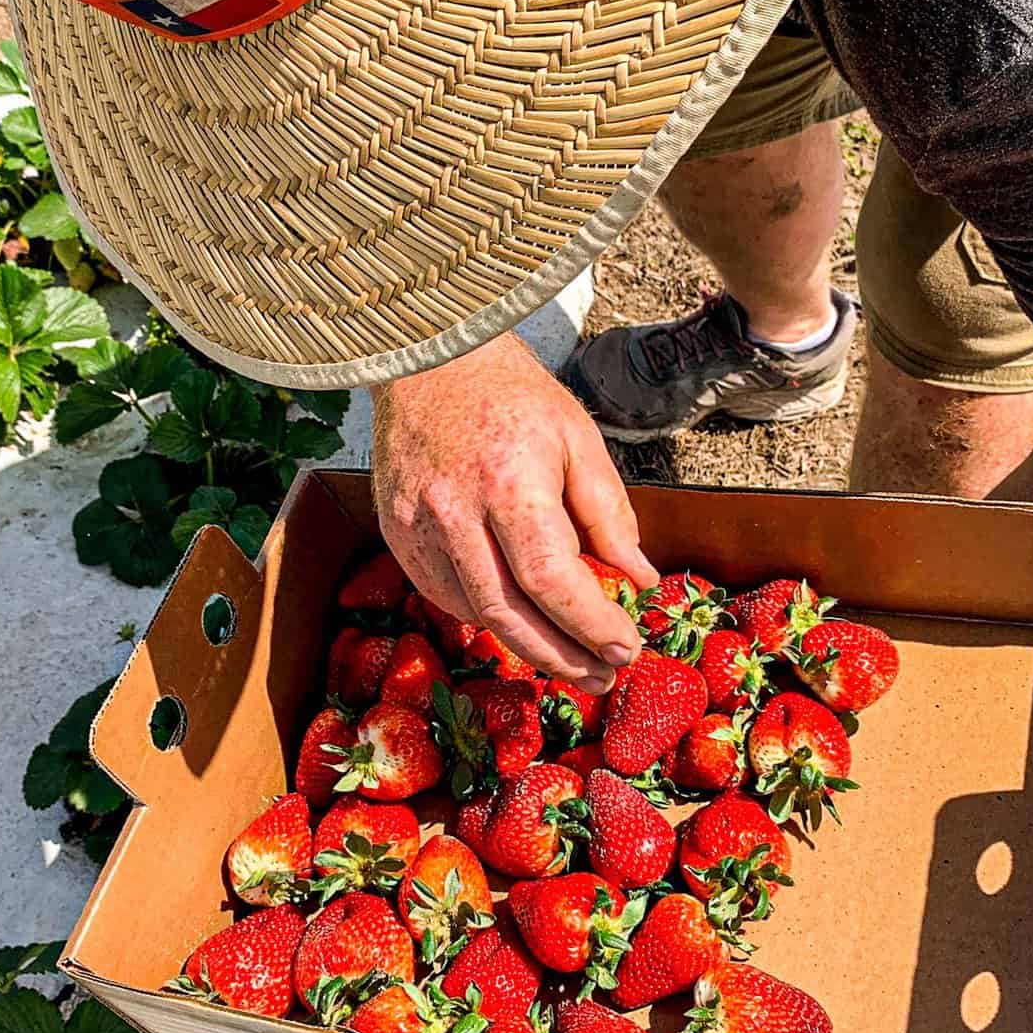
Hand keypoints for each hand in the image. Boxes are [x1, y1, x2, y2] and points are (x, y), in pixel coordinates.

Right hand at [370, 334, 658, 691]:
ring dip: (526, 645)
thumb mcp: (578, 440)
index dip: (591, 625)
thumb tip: (637, 579)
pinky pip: (442, 594)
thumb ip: (609, 513)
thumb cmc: (513, 394)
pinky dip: (483, 616)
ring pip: (473, 613)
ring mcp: (417, 525)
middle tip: (602, 675)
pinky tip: (517, 620)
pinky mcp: (394, 531)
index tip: (625, 648)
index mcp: (510, 483)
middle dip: (561, 657)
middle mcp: (456, 513)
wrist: (432, 358)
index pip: (552, 580)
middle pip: (509, 614)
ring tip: (569, 658)